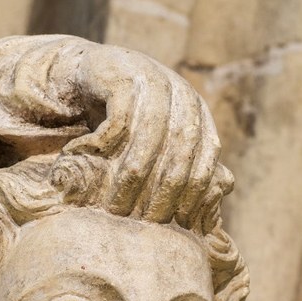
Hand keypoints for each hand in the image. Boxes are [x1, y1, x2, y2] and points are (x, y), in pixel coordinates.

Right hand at [0, 36, 220, 227]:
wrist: (79, 78)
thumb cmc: (117, 123)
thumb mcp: (154, 147)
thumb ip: (184, 166)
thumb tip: (222, 195)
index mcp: (197, 113)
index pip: (203, 162)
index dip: (188, 197)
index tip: (167, 228)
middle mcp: (180, 92)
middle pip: (178, 153)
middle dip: (157, 193)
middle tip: (134, 223)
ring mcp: (151, 78)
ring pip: (149, 140)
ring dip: (128, 179)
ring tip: (109, 206)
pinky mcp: (119, 72)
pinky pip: (118, 121)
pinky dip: (103, 149)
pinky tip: (84, 164)